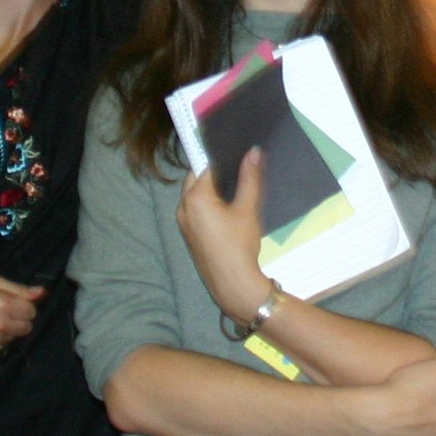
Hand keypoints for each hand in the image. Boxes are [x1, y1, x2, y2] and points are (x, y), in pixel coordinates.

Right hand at [0, 275, 43, 355]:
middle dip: (20, 319)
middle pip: (27, 327)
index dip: (25, 306)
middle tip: (6, 312)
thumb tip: (43, 292)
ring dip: (10, 330)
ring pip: (15, 338)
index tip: (14, 302)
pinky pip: (2, 346)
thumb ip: (18, 289)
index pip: (31, 311)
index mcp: (2, 303)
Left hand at [176, 148, 270, 324]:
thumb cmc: (239, 245)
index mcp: (194, 197)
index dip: (222, 159)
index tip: (237, 153)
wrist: (233, 284)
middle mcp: (182, 207)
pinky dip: (207, 204)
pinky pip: (195, 210)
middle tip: (238, 169)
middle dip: (214, 173)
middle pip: (196, 179)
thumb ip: (250, 178)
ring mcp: (183, 223)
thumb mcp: (248, 209)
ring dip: (211, 189)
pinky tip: (227, 208)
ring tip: (235, 186)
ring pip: (195, 195)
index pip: (206, 167)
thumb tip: (253, 151)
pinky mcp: (189, 235)